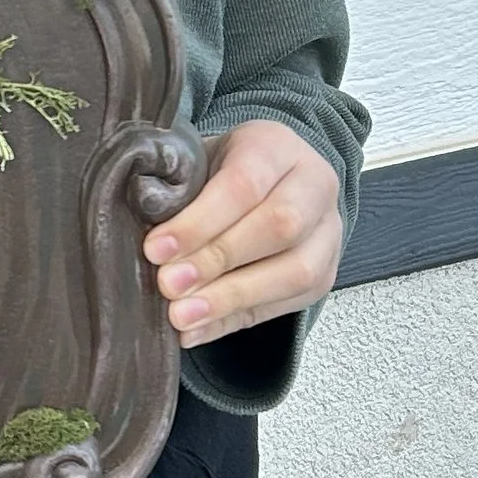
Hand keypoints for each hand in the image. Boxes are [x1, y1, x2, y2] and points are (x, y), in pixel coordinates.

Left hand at [142, 119, 342, 348]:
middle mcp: (315, 184)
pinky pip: (288, 304)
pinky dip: (235, 320)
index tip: (156, 249)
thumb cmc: (220, 172)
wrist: (268, 180)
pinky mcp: (325, 275)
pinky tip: (196, 330)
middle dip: (217, 260)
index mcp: (277, 146)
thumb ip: (176, 193)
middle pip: (279, 226)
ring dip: (232, 298)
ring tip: (182, 316)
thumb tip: (149, 249)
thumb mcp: (197, 163)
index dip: (199, 222)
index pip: (244, 183)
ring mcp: (328, 232)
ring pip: (296, 271)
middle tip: (169, 284)